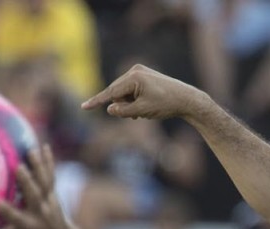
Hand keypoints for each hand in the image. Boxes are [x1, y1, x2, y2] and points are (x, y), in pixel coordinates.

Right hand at [0, 145, 69, 228]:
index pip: (17, 219)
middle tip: (19, 168)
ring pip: (45, 183)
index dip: (8, 211)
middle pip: (34, 197)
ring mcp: (49, 201)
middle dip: (28, 183)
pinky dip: (49, 161)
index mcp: (28, 226)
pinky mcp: (53, 192)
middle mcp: (41, 213)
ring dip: (39, 167)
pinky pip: (51, 175)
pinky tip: (45, 146)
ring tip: (31, 150)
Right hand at [82, 64, 198, 121]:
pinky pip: (131, 90)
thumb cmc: (165, 105)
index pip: (111, 93)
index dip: (97, 102)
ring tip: (143, 112)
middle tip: (135, 117)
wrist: (185, 98)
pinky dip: (134, 100)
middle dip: (122, 107)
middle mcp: (134, 71)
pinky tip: (145, 106)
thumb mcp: (143, 111)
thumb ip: (124, 111)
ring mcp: (139, 71)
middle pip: (117, 93)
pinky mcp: (143, 75)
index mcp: (133, 77)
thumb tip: (109, 109)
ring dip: (129, 105)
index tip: (83, 107)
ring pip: (124, 93)